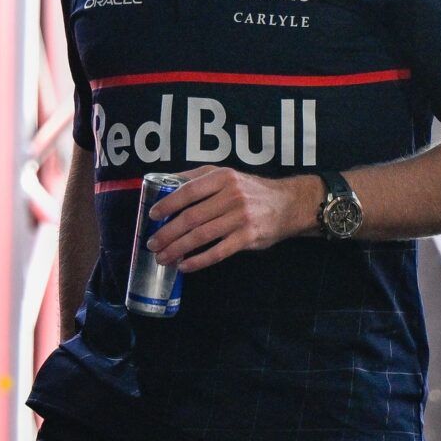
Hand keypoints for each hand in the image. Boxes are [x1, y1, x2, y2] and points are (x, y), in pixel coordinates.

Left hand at [146, 168, 319, 271]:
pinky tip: (185, 266)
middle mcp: (231, 196)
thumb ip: (197, 177)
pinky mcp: (248, 237)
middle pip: (192, 217)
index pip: (188, 191)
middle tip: (152, 243)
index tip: (152, 216)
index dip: (168, 204)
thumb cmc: (250, 190)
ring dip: (178, 249)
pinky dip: (199, 261)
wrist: (287, 204)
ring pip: (202, 236)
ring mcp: (241, 218)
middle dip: (168, 233)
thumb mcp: (226, 174)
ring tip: (163, 258)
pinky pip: (218, 252)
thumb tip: (164, 181)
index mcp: (222, 178)